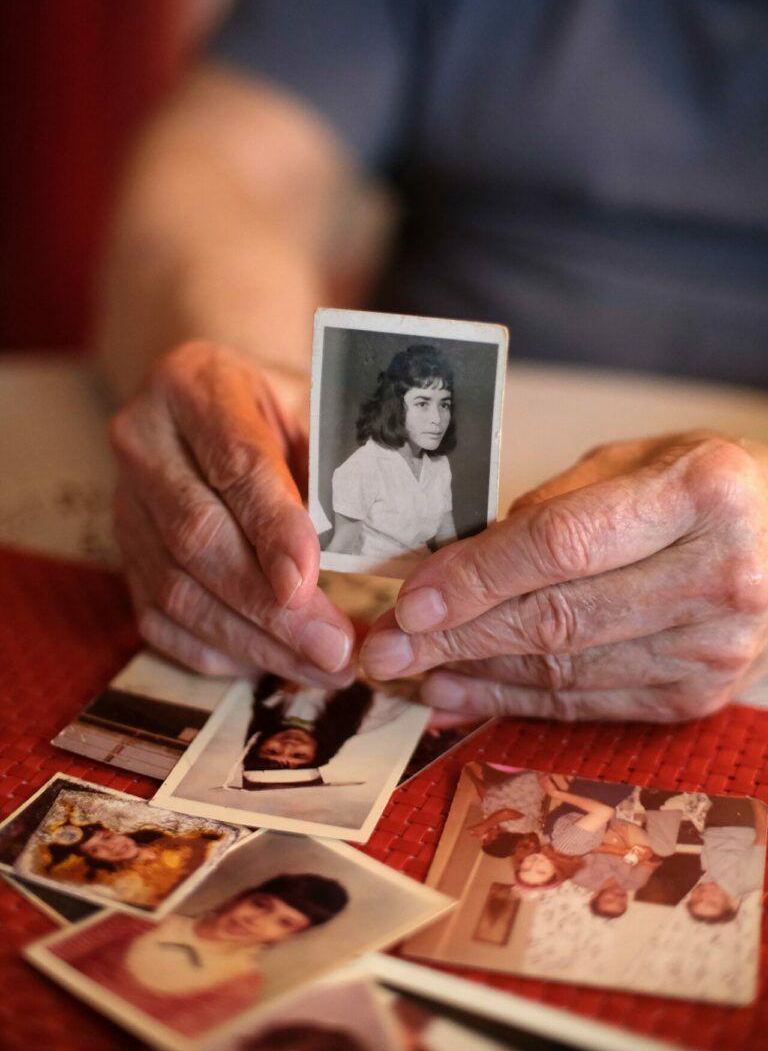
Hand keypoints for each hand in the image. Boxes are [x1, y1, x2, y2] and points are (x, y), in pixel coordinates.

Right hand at [110, 341, 354, 685]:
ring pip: (177, 591)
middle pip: (198, 539)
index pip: (234, 464)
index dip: (273, 528)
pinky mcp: (123, 553)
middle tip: (334, 649)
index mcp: (192, 386)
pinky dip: (218, 651)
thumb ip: (328, 462)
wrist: (212, 399)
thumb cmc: (279, 406)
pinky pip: (159, 620)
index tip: (310, 581)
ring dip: (253, 641)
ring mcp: (123, 502)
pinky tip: (272, 663)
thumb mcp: (310, 406)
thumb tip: (372, 539)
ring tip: (321, 668)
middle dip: (270, 607)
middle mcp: (142, 441)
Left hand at [359, 433, 767, 721]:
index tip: (409, 600)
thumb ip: (548, 510)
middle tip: (385, 648)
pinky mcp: (698, 696)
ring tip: (412, 672)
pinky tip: (464, 693)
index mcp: (701, 496)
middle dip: (457, 638)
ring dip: (477, 677)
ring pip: (567, 673)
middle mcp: (719, 577)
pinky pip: (588, 706)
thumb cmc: (693, 484)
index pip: (563, 546)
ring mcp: (715, 649)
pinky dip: (517, 704)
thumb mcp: (627, 462)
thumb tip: (452, 570)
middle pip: (558, 619)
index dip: (476, 578)